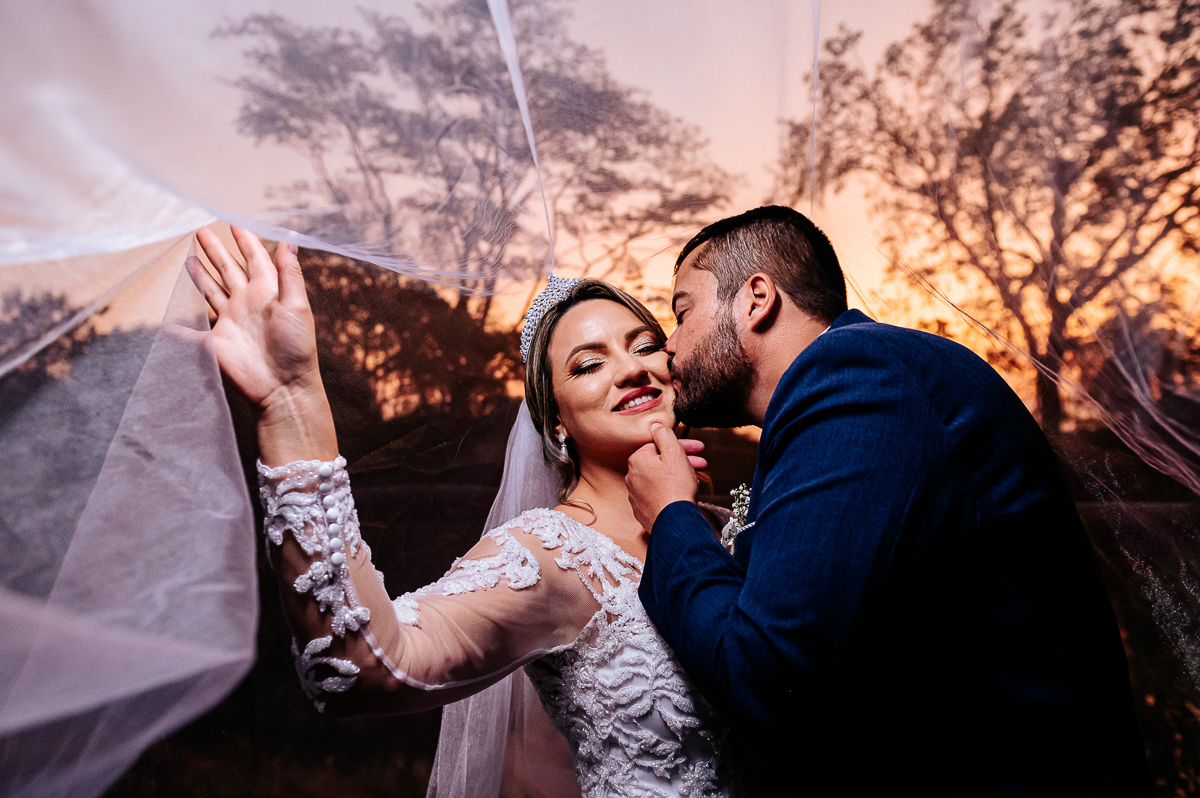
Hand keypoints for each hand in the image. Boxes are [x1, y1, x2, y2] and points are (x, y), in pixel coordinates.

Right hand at [187, 227, 319, 410]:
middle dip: (215, 251)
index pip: (255, 259)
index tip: (235, 223)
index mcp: (268, 291)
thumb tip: (290, 240)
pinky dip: (178, 326)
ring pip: (210, 291)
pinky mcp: (216, 341)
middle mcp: (248, 303)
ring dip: (200, 276)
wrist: (284, 386)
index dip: (246, 241)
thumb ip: (290, 273)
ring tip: (187, 258)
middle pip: (228, 270)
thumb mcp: (297, 305)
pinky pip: (191, 331)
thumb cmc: (297, 347)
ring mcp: (231, 321)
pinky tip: (167, 317)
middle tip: (200, 231)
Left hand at [626, 424, 706, 531]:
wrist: (674, 522)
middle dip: (682, 461)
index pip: (660, 446)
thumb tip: (655, 426)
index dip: (681, 446)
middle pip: (660, 463)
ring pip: (659, 479)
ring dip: (677, 476)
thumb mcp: (674, 453)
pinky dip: (669, 491)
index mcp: (638, 460)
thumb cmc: (676, 487)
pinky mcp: (642, 510)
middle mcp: (632, 477)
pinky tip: (682, 494)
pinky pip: (657, 494)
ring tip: (695, 480)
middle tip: (701, 463)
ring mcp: (636, 495)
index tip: (698, 449)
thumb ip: (664, 435)